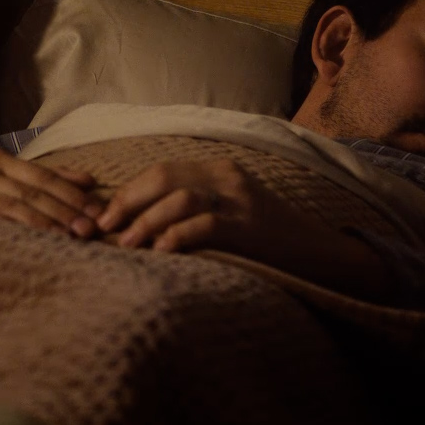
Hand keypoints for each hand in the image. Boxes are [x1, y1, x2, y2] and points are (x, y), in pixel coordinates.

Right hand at [0, 148, 103, 238]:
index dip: (72, 192)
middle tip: (94, 228)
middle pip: (35, 189)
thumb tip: (87, 182)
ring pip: (20, 206)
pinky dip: (24, 232)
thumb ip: (36, 180)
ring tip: (76, 237)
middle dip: (68, 209)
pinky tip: (43, 243)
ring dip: (52, 222)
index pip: (42, 174)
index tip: (99, 208)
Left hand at [95, 159, 392, 299]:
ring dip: (146, 222)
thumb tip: (140, 223)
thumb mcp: (230, 213)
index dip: (128, 191)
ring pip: (179, 199)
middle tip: (104, 228)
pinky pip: (205, 225)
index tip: (103, 215)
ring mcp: (241, 199)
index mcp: (219, 170)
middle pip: (163, 178)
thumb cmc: (267, 240)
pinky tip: (160, 253)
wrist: (321, 254)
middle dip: (127, 203)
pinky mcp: (250, 226)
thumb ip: (194, 209)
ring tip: (127, 245)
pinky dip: (177, 237)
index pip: (162, 171)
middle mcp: (227, 177)